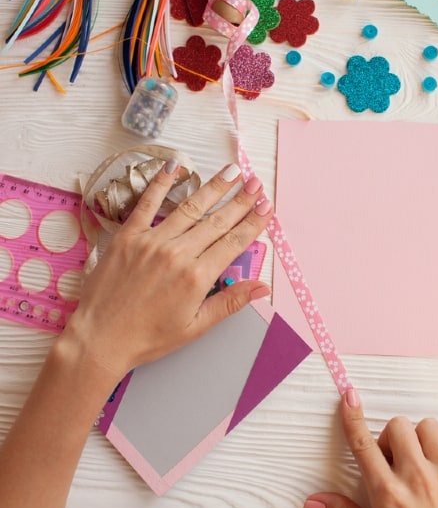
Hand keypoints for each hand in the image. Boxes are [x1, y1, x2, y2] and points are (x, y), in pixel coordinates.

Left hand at [61, 159, 273, 378]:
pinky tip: (175, 167)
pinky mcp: (128, 237)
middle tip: (257, 184)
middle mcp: (177, 254)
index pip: (234, 242)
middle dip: (241, 200)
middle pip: (217, 221)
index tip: (267, 207)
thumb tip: (261, 288)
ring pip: (190, 208)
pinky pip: (147, 204)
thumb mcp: (196, 326)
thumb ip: (230, 302)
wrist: (100, 339)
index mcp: (197, 277)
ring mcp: (151, 242)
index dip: (254, 223)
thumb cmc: (148, 338)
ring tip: (232, 172)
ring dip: (213, 188)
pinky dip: (161, 184)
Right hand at [305, 389, 437, 507]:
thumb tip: (313, 499)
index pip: (363, 445)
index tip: (349, 397)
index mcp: (387, 493)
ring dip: (421, 439)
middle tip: (394, 460)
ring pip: (429, 426)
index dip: (352, 417)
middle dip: (392, 438)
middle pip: (398, 426)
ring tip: (421, 462)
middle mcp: (416, 478)